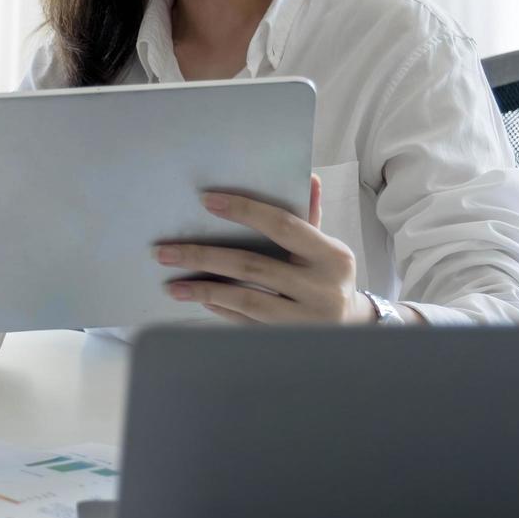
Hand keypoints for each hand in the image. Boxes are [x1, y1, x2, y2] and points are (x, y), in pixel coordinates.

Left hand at [155, 175, 372, 323]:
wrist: (353, 330)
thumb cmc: (331, 278)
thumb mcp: (328, 248)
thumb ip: (311, 215)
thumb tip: (308, 177)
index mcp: (331, 256)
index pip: (282, 226)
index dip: (244, 211)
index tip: (206, 201)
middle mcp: (320, 288)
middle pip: (252, 265)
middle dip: (204, 257)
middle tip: (165, 252)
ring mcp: (304, 320)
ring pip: (245, 299)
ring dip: (204, 290)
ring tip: (173, 285)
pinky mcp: (288, 341)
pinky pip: (246, 323)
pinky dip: (221, 309)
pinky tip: (201, 300)